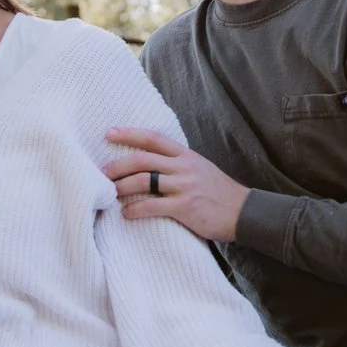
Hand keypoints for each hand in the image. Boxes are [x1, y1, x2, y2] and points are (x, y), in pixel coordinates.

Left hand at [105, 126, 249, 241]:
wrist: (244, 212)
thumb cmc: (219, 193)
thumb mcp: (200, 169)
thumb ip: (178, 164)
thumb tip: (150, 165)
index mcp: (186, 155)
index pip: (153, 138)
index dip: (129, 134)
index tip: (109, 132)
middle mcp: (184, 167)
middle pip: (143, 159)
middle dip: (118, 165)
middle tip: (102, 172)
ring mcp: (185, 186)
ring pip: (144, 180)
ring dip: (122, 186)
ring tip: (110, 193)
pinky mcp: (186, 207)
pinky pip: (153, 206)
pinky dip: (135, 209)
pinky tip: (127, 213)